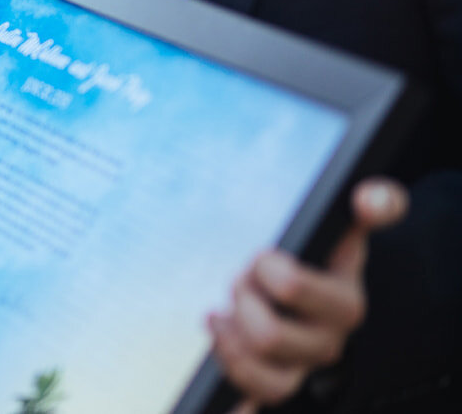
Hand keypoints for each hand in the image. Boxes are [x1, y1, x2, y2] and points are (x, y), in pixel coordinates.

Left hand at [212, 177, 407, 411]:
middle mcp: (327, 341)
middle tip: (244, 278)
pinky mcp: (279, 381)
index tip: (266, 261)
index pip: (307, 293)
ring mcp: (303, 366)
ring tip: (229, 310)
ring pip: (263, 374)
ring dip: (234, 335)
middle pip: (268, 333)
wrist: (310, 296)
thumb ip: (370, 205)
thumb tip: (372, 197)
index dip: (279, 279)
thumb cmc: (316, 258)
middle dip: (244, 297)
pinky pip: (257, 394)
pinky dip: (232, 372)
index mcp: (344, 302)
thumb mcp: (341, 228)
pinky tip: (219, 331)